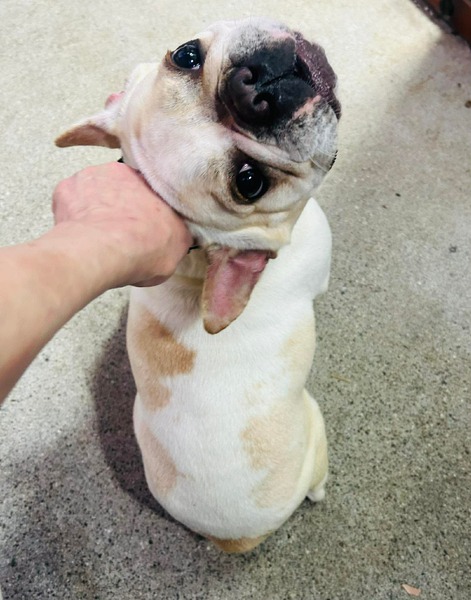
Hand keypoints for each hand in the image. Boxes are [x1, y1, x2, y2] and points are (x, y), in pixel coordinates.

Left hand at [52, 162, 191, 286]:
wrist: (103, 252)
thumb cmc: (143, 246)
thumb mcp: (178, 244)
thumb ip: (178, 233)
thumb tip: (178, 235)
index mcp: (149, 179)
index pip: (150, 189)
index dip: (148, 210)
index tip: (148, 227)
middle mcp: (119, 171)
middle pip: (120, 188)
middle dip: (120, 207)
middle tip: (122, 233)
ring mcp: (89, 177)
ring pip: (93, 193)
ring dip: (96, 210)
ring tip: (99, 238)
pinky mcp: (64, 190)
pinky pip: (69, 203)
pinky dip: (73, 218)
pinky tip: (81, 237)